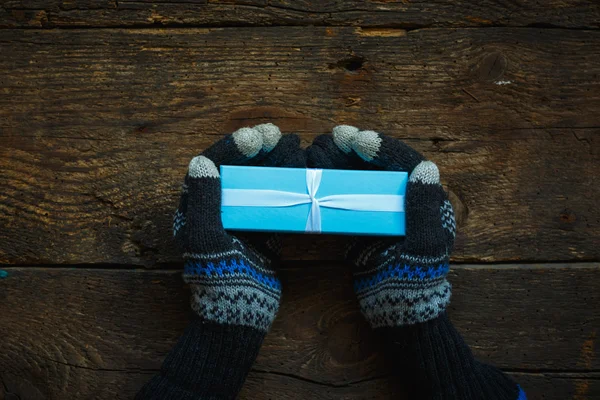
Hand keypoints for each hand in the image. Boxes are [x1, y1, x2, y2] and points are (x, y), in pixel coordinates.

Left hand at [174, 124, 304, 330]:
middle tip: (276, 134)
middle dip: (256, 150)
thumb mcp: (206, 237)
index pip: (211, 167)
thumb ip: (204, 200)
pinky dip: (284, 186)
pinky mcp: (260, 232)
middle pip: (236, 170)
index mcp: (195, 208)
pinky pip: (271, 201)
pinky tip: (299, 173)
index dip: (231, 147)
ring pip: (256, 182)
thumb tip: (201, 161)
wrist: (238, 312)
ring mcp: (240, 220)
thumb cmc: (215, 277)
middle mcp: (217, 210)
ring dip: (272, 163)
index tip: (254, 137)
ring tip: (291, 145)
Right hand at [307, 126, 455, 326]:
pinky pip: (349, 194)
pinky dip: (334, 181)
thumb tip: (426, 167)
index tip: (359, 139)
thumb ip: (423, 207)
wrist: (397, 308)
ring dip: (342, 159)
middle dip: (356, 148)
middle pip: (380, 164)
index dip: (383, 147)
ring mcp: (382, 210)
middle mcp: (404, 200)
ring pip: (362, 175)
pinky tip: (318, 172)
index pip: (405, 162)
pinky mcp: (364, 221)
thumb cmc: (416, 278)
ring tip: (319, 149)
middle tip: (332, 136)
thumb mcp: (424, 244)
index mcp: (425, 200)